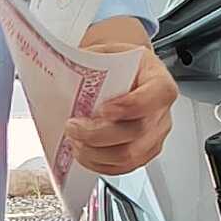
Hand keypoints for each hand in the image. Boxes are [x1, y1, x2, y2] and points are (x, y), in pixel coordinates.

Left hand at [65, 23, 175, 176]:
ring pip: (130, 155)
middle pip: (137, 131)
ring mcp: (156, 135)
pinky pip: (125, 167)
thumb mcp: (106, 53)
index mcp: (158, 80)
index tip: (101, 109)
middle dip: (98, 134)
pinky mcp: (145, 153)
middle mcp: (162, 110)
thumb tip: (58, 79)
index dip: (129, 106)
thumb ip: (90, 65)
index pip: (156, 95)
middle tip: (73, 127)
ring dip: (95, 152)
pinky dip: (99, 164)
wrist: (124, 73)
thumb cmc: (117, 64)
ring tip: (75, 141)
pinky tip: (84, 152)